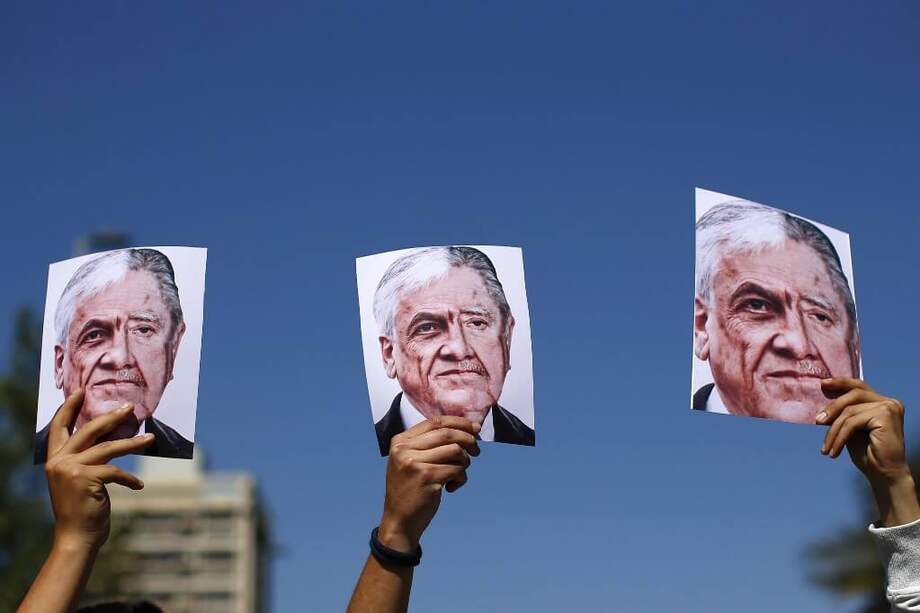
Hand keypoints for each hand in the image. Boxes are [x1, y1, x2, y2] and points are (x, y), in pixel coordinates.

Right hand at [45, 389, 153, 550]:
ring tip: (150, 439)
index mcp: (54, 460)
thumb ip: (83, 461)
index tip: (81, 392)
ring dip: (132, 443)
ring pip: (108, 447)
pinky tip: (139, 485)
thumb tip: (107, 440)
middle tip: (130, 407)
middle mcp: (59, 461)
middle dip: (111, 417)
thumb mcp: (77, 481)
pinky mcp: (87, 479)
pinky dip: (130, 479)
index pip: (58, 428)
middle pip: (89, 430)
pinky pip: (116, 471)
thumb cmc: (81, 510)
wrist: (77, 538)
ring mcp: (71, 469)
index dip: (69, 408)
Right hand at [378, 416, 480, 552]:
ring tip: (458, 474)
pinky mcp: (427, 477)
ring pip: (455, 450)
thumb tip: (469, 428)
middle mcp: (405, 449)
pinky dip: (461, 478)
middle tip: (476, 450)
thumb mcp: (412, 460)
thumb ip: (431, 444)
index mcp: (400, 441)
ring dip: (464, 462)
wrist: (399, 520)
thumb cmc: (411, 489)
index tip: (475, 428)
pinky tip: (451, 487)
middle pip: (447, 433)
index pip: (435, 421)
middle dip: (468, 440)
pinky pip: (457, 469)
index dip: (458, 422)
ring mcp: (415, 462)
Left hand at [817, 378, 908, 481]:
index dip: (840, 383)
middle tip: (817, 421)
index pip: (858, 386)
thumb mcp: (851, 428)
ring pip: (849, 411)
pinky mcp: (885, 416)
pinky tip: (833, 451)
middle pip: (853, 394)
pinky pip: (852, 422)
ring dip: (833, 430)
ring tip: (826, 447)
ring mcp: (889, 407)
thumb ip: (843, 414)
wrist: (883, 474)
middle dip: (832, 407)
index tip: (822, 384)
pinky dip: (839, 437)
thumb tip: (822, 405)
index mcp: (882, 402)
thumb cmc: (867, 453)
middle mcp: (889, 402)